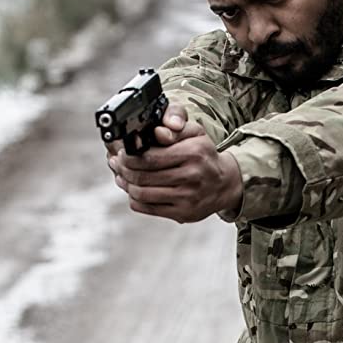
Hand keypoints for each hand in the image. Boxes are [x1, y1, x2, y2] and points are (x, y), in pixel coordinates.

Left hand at [107, 103, 242, 222]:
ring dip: (126, 184)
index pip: (150, 157)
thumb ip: (175, 127)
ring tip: (121, 176)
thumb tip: (156, 132)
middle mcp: (191, 177)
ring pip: (142, 193)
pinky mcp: (182, 214)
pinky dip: (134, 199)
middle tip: (117, 164)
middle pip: (143, 176)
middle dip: (123, 169)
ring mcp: (187, 198)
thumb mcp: (195, 134)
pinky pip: (147, 208)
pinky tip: (132, 190)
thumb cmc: (205, 155)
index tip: (122, 153)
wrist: (224, 184)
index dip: (129, 156)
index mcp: (193, 153)